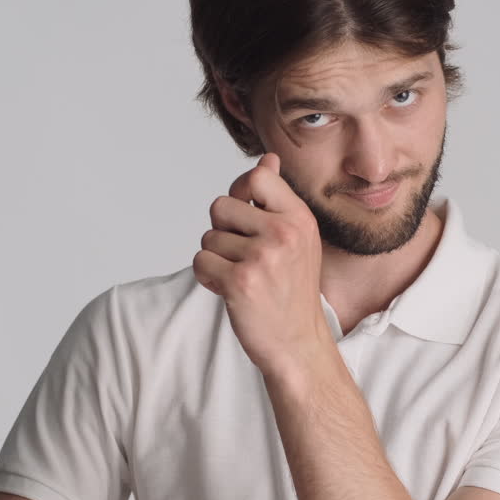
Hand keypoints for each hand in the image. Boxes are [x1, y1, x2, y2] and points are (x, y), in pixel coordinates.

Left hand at [192, 152, 333, 378]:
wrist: (297, 342)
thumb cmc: (292, 288)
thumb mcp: (297, 237)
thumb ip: (278, 199)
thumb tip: (268, 158)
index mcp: (299, 218)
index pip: (256, 176)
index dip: (240, 192)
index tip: (246, 215)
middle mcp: (283, 233)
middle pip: (221, 205)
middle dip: (222, 229)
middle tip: (244, 254)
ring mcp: (262, 258)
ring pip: (208, 238)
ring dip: (216, 258)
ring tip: (241, 276)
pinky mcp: (239, 283)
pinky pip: (200, 262)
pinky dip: (208, 277)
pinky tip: (229, 290)